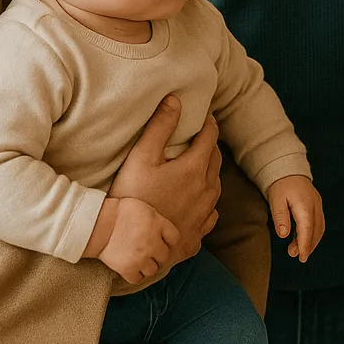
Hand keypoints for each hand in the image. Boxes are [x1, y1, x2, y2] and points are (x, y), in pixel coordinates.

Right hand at [96, 199, 180, 284]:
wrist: (97, 223)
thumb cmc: (119, 211)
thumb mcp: (144, 207)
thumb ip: (156, 219)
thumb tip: (162, 228)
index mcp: (158, 225)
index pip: (175, 238)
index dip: (168, 240)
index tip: (160, 240)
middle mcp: (153, 243)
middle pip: (165, 256)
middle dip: (157, 254)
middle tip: (147, 250)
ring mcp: (141, 257)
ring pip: (153, 270)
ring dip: (146, 266)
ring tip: (138, 260)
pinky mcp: (128, 269)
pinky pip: (138, 279)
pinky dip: (134, 275)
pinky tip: (129, 268)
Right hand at [108, 96, 220, 261]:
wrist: (127, 243)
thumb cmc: (131, 197)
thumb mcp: (142, 156)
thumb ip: (160, 126)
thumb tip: (175, 99)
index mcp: (194, 169)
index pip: (210, 138)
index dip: (209, 124)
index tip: (206, 116)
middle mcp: (205, 192)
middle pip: (216, 162)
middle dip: (211, 147)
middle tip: (202, 138)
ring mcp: (202, 216)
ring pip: (215, 187)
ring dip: (210, 174)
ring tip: (200, 167)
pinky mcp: (196, 236)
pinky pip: (210, 214)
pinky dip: (207, 203)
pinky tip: (198, 203)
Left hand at [267, 175, 323, 261]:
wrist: (288, 167)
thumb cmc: (280, 184)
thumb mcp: (276, 200)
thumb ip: (280, 217)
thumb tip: (284, 235)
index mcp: (305, 205)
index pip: (307, 229)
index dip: (305, 245)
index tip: (301, 257)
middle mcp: (315, 205)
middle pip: (316, 230)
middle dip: (308, 246)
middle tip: (297, 257)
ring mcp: (317, 204)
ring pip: (319, 227)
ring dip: (311, 240)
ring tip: (297, 250)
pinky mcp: (316, 204)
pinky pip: (318, 222)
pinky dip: (312, 233)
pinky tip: (302, 238)